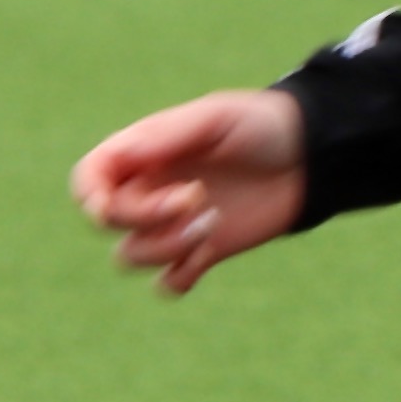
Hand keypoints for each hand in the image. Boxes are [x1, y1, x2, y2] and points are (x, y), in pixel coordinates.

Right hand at [71, 88, 305, 296]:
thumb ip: (167, 136)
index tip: (117, 202)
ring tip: (213, 222)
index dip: (93, 197)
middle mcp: (150, 189)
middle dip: (145, 217)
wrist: (312, 156)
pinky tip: (210, 252)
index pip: (88, 181)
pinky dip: (180, 276)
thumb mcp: (216, 118)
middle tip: (197, 197)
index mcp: (143, 153)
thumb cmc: (261, 125)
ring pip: (131, 257)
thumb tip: (121, 155)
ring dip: (166, 247)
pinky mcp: (202, 251)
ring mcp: (173, 225)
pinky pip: (168, 283)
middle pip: (108, 222)